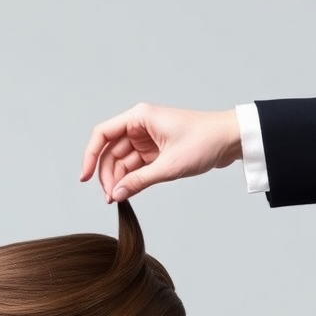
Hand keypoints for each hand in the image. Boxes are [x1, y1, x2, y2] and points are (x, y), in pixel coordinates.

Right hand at [80, 104, 241, 201]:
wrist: (230, 140)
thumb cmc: (204, 142)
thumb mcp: (169, 166)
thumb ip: (139, 181)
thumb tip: (116, 195)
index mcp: (140, 117)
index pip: (102, 134)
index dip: (90, 156)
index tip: (85, 178)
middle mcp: (140, 125)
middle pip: (110, 151)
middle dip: (107, 175)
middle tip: (110, 197)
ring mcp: (147, 138)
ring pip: (121, 161)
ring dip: (118, 180)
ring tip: (118, 198)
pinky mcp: (155, 150)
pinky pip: (134, 166)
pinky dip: (130, 179)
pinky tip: (128, 192)